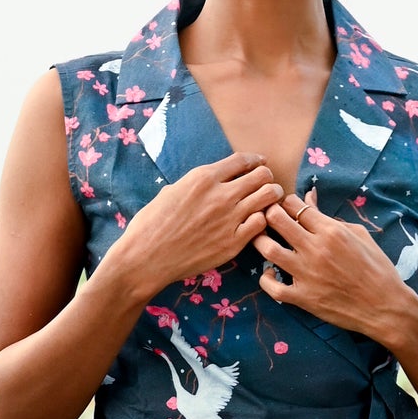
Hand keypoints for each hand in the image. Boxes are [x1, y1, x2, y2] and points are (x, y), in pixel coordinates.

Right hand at [116, 153, 282, 297]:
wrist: (146, 258)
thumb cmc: (151, 225)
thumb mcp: (170, 192)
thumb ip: (194, 185)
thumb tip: (205, 184)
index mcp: (203, 177)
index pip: (242, 160)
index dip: (255, 160)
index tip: (260, 163)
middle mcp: (220, 195)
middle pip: (261, 175)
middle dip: (266, 177)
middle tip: (265, 185)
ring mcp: (229, 219)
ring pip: (268, 197)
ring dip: (271, 197)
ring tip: (268, 202)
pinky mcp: (233, 243)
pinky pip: (261, 224)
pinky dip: (262, 221)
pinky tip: (256, 224)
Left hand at [257, 193, 415, 343]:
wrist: (384, 306)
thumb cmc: (376, 267)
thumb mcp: (358, 234)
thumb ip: (329, 216)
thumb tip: (309, 197)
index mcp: (330, 230)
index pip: (294, 204)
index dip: (286, 202)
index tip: (287, 209)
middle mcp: (315, 249)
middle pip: (276, 219)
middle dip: (269, 214)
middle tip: (269, 220)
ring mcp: (306, 274)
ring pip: (267, 249)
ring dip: (261, 241)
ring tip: (263, 241)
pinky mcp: (302, 298)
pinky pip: (271, 287)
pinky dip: (265, 278)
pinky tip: (270, 273)